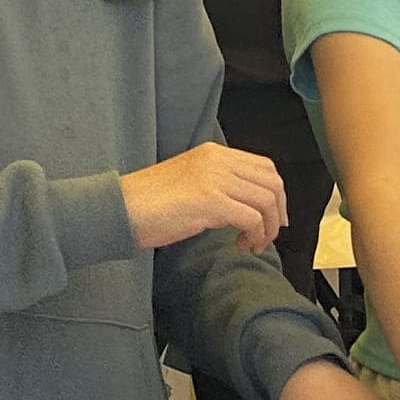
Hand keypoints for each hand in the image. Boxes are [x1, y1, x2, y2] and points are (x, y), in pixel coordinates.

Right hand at [120, 141, 286, 253]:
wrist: (122, 209)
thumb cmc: (150, 203)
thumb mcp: (190, 182)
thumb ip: (218, 185)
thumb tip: (247, 207)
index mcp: (213, 153)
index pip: (264, 166)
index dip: (276, 194)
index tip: (272, 218)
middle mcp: (217, 160)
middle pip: (272, 182)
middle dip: (277, 212)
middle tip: (268, 234)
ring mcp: (214, 178)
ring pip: (266, 201)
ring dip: (267, 229)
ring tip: (252, 244)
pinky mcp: (210, 200)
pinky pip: (252, 218)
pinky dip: (255, 236)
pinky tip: (240, 245)